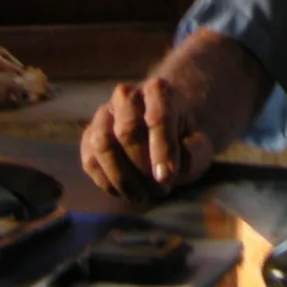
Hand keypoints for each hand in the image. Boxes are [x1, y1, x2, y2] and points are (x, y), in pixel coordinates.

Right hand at [80, 75, 213, 201]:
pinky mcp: (89, 137)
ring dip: (123, 178)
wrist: (158, 135)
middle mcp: (127, 96)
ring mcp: (103, 115)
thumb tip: (181, 164)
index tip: (167, 178)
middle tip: (161, 190)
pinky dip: (108, 183)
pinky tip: (127, 192)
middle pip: (128, 130)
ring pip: (103, 144)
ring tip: (142, 196)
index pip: (158, 117)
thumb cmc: (181, 141)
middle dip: (143, 168)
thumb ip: (194, 152)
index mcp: (159, 91)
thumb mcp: (198, 145)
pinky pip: (91, 161)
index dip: (162, 150)